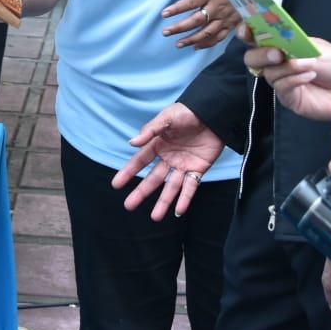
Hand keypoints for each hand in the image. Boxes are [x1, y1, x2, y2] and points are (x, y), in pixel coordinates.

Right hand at [111, 103, 224, 219]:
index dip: (128, 173)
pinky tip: (178, 210)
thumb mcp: (167, 117)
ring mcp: (184, 165)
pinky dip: (185, 199)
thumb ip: (150, 131)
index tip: (116, 184)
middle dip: (142, 192)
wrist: (213, 112)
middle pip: (153, 179)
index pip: (140, 161)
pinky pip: (191, 187)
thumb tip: (131, 143)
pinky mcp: (199, 169)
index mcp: (158, 145)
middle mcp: (169, 158)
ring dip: (164, 202)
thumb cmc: (188, 112)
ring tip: (155, 217)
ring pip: (171, 187)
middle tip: (129, 206)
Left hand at [160, 0, 237, 49]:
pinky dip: (207, 44)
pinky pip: (219, 37)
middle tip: (166, 33)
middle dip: (180, 28)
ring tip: (178, 44)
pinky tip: (196, 46)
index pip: (191, 2)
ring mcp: (225, 19)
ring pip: (206, 33)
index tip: (164, 14)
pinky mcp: (232, 25)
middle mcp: (217, 8)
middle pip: (196, 21)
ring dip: (191, 39)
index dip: (177, 9)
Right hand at [252, 38, 330, 123]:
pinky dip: (293, 80)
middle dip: (261, 54)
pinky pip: (281, 88)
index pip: (257, 36)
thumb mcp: (317, 49)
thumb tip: (278, 51)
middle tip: (277, 55)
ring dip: (287, 68)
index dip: (247, 32)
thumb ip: (295, 48)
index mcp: (283, 44)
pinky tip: (308, 77)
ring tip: (308, 66)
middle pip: (253, 58)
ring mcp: (282, 81)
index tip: (247, 31)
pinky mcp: (289, 98)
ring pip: (268, 74)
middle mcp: (278, 63)